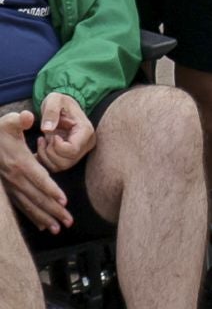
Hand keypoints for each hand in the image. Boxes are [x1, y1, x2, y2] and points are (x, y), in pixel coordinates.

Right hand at [0, 109, 69, 232]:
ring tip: (59, 229)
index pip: (39, 179)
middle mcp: (16, 178)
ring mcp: (11, 186)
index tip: (64, 201)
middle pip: (37, 197)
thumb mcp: (7, 122)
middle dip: (53, 210)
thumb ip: (18, 120)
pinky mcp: (9, 190)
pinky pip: (21, 206)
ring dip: (44, 218)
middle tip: (69, 221)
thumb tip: (29, 117)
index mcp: (20, 163)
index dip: (51, 190)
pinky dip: (32, 217)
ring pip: (30, 205)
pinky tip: (42, 226)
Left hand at [34, 94, 92, 174]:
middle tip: (45, 137)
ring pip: (61, 166)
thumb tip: (47, 129)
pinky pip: (56, 167)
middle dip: (49, 152)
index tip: (51, 134)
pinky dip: (45, 160)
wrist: (63, 106)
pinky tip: (43, 146)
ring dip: (46, 156)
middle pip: (66, 161)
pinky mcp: (71, 157)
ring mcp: (80, 152)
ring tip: (44, 140)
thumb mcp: (54, 100)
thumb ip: (51, 112)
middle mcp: (86, 144)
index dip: (56, 146)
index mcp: (86, 131)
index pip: (72, 150)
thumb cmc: (60, 102)